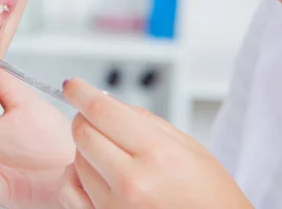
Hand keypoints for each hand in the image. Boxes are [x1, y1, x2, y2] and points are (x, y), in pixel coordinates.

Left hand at [58, 79, 252, 208]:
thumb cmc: (211, 196)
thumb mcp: (189, 147)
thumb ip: (145, 120)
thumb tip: (107, 102)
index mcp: (157, 154)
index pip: (102, 111)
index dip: (81, 92)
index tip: (73, 85)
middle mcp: (132, 182)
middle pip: (83, 133)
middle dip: (84, 118)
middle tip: (95, 117)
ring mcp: (115, 208)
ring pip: (76, 160)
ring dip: (86, 148)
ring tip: (113, 154)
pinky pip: (70, 192)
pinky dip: (76, 177)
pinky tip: (94, 173)